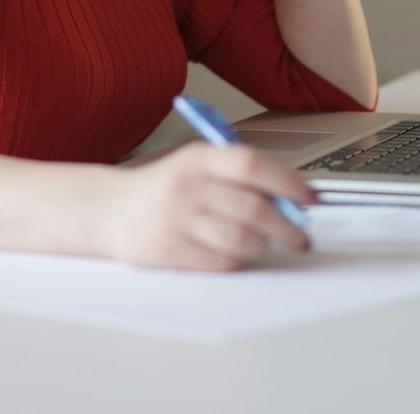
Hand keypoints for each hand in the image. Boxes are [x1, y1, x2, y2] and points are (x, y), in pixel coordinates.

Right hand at [98, 143, 313, 271]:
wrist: (110, 209)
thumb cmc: (165, 187)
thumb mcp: (197, 164)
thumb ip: (239, 173)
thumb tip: (291, 195)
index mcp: (199, 157)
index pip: (252, 165)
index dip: (288, 182)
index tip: (309, 198)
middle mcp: (188, 186)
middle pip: (254, 208)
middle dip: (288, 226)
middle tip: (300, 236)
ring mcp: (178, 219)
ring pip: (242, 239)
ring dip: (263, 245)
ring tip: (265, 243)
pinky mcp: (171, 250)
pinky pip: (222, 261)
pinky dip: (238, 260)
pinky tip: (235, 252)